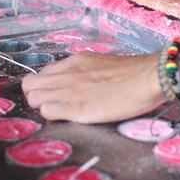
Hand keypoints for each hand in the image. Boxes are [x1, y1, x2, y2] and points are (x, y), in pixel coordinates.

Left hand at [21, 52, 164, 123]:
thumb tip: (83, 82)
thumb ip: (87, 71)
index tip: (55, 94)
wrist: (148, 77)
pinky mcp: (76, 108)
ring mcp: (70, 90)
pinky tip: (67, 118)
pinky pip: (47, 112)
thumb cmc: (134, 73)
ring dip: (43, 107)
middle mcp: (67, 73)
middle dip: (37, 96)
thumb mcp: (103, 63)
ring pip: (34, 98)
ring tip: (61, 113)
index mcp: (75, 61)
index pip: (43, 73)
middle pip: (31, 85)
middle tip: (53, 106)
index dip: (46, 86)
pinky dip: (52, 116)